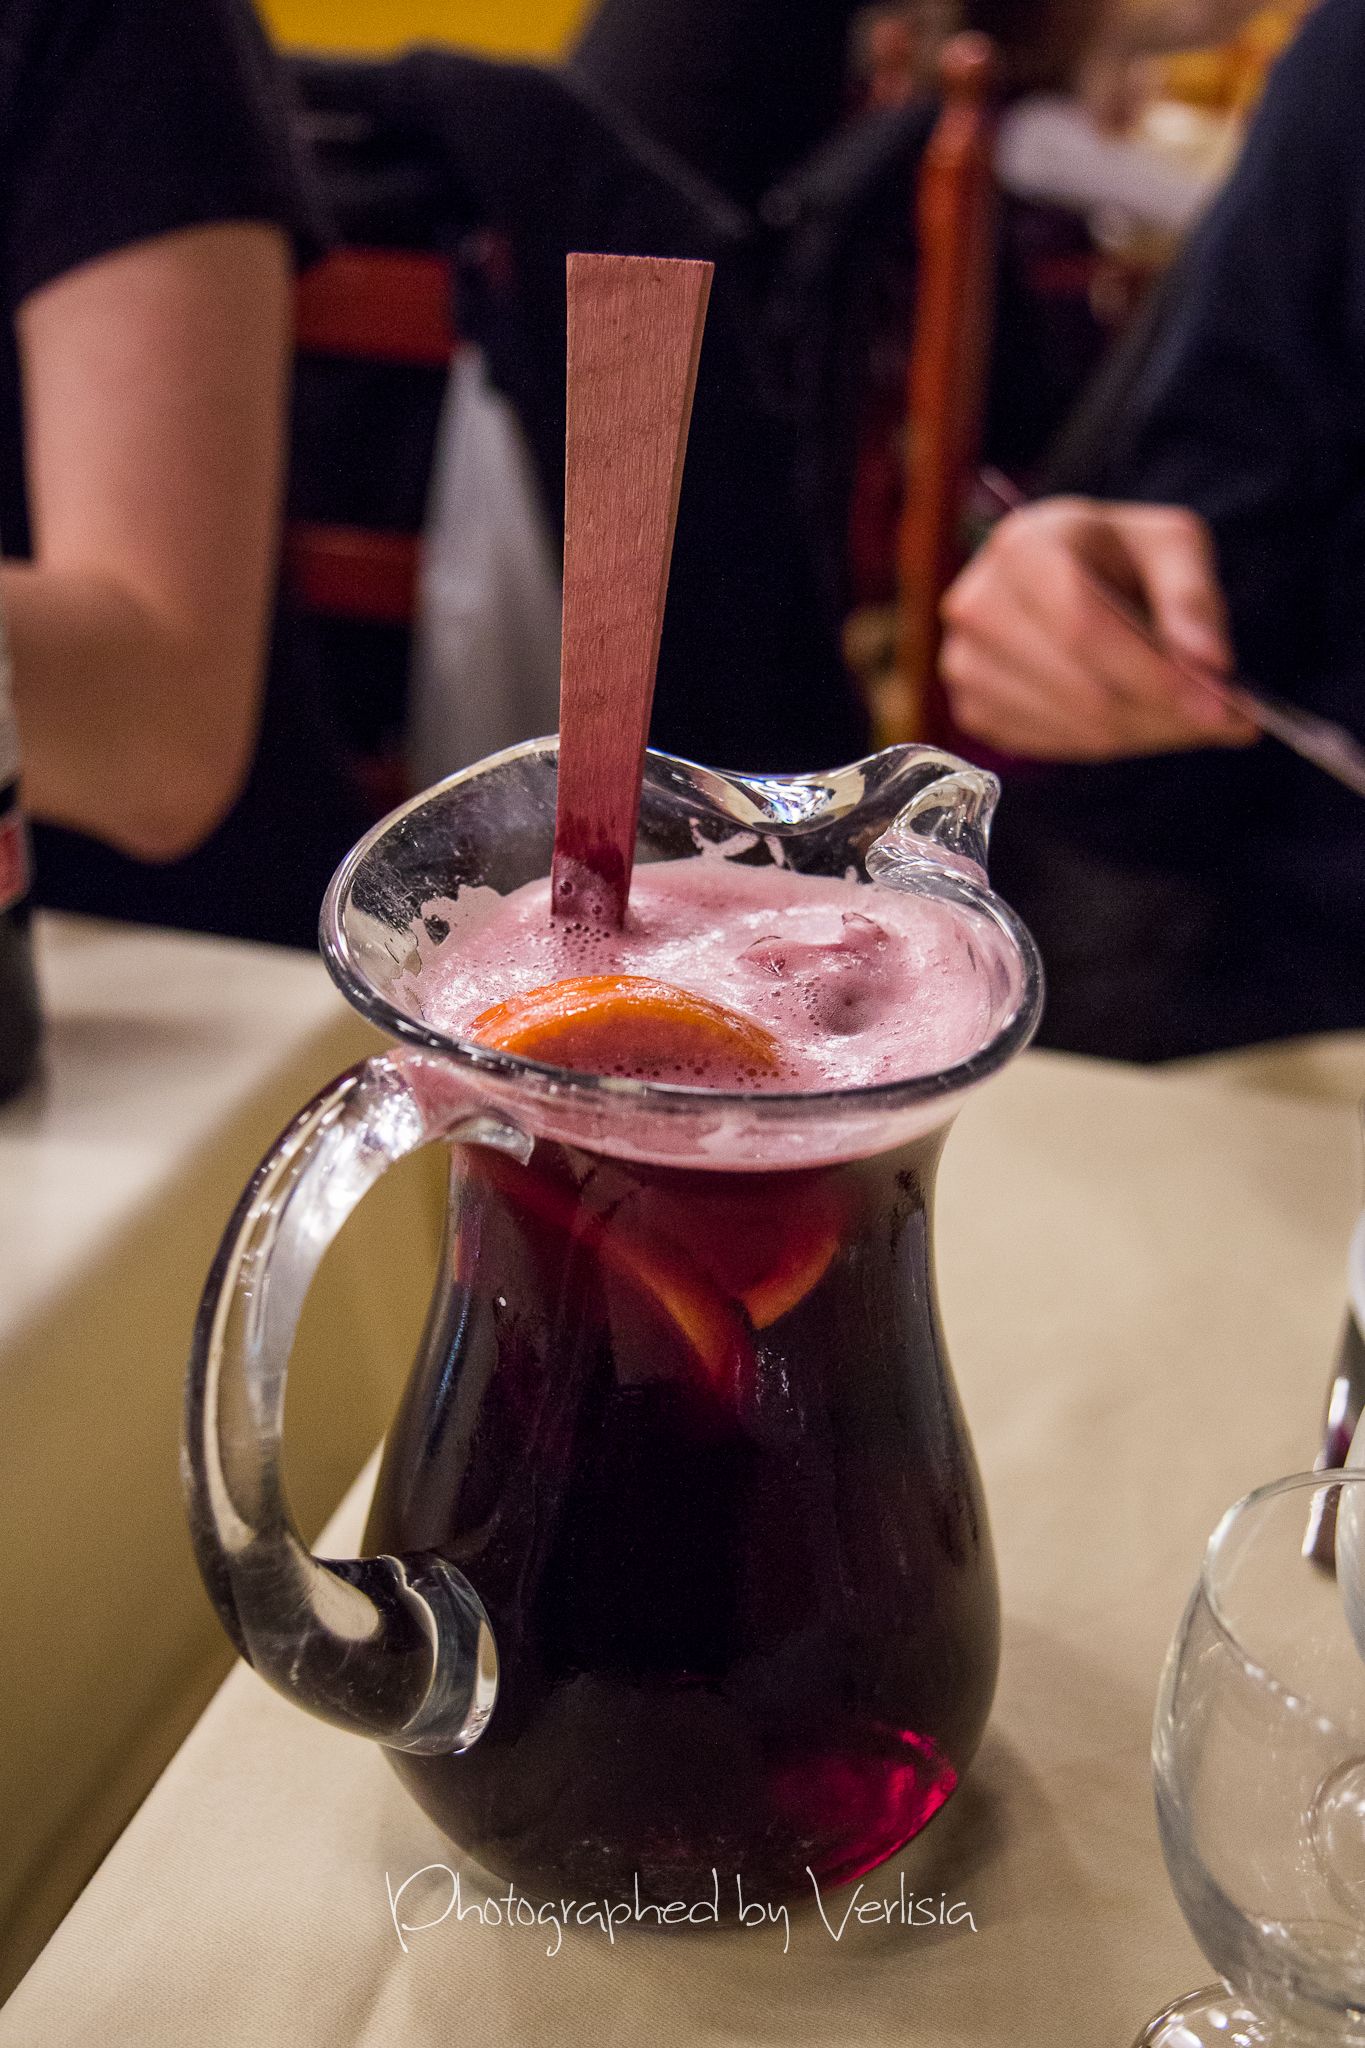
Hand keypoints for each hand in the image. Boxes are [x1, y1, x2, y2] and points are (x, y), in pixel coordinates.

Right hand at [939, 498, 1258, 760]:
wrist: (1060, 571)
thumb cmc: (1117, 554)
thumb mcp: (1169, 545)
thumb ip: (1193, 598)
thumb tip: (1209, 664)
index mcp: (1024, 546)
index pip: (1085, 627)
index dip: (1154, 675)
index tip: (1219, 709)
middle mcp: (978, 604)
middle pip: (1081, 687)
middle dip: (1163, 715)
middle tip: (1226, 725)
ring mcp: (965, 662)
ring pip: (1071, 726)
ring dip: (1145, 735)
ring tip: (1190, 719)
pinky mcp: (970, 707)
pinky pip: (1052, 747)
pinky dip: (1108, 744)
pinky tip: (1139, 719)